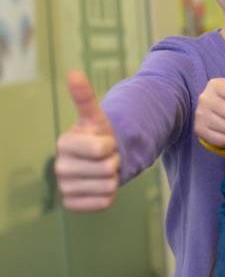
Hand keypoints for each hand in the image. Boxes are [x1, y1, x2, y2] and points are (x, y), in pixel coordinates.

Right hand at [55, 71, 119, 210]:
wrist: (100, 161)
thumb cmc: (98, 136)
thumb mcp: (95, 116)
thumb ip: (85, 96)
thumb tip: (73, 72)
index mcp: (64, 144)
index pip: (101, 148)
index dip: (111, 145)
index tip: (104, 143)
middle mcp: (59, 167)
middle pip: (107, 169)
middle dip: (114, 162)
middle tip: (106, 158)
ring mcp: (64, 187)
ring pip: (108, 186)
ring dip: (113, 178)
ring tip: (103, 169)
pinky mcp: (72, 204)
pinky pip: (103, 202)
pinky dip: (109, 195)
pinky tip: (99, 185)